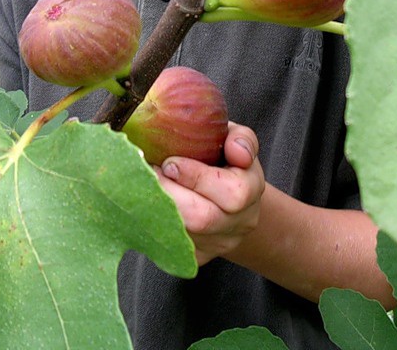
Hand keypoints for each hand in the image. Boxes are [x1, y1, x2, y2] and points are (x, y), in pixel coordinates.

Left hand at [154, 122, 264, 265]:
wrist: (231, 196)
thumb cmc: (226, 158)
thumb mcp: (236, 139)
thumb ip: (241, 140)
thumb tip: (238, 151)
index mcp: (251, 190)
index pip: (232, 193)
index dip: (197, 177)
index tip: (170, 161)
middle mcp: (239, 223)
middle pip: (203, 218)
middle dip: (170, 193)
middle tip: (149, 172)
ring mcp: (219, 244)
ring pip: (183, 234)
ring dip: (158, 208)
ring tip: (145, 185)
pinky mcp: (199, 256)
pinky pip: (173, 248)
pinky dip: (155, 225)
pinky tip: (148, 204)